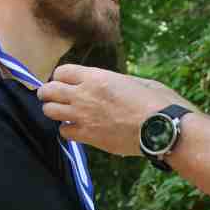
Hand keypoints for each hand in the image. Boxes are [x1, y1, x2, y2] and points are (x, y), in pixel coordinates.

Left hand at [37, 65, 192, 156]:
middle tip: (52, 97)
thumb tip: (107, 84)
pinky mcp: (87, 136)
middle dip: (48, 93)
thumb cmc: (156, 102)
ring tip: (61, 113)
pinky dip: (67, 131)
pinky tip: (76, 130)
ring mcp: (83, 116)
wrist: (161, 128)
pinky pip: (64, 132)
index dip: (61, 77)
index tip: (65, 82)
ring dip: (54, 111)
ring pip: (50, 111)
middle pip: (49, 90)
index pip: (61, 72)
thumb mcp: (136, 81)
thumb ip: (115, 81)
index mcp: (96, 77)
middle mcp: (84, 95)